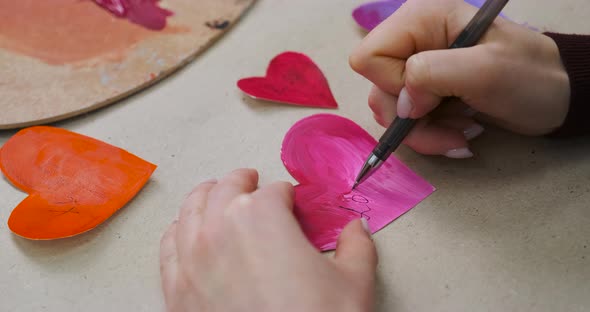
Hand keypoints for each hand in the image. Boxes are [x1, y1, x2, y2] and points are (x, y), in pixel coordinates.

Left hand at [160, 168, 377, 311]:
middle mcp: (220, 228)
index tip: (292, 202)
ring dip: (204, 196)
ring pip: (191, 210)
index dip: (288, 196)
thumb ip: (357, 246)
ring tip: (213, 192)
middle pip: (226, 189)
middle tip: (252, 180)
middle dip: (242, 181)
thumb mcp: (353, 282)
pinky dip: (176, 231)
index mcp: (262, 216)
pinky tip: (183, 229)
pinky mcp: (176, 289)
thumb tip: (356, 230)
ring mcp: (193, 258)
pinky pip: (169, 246)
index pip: (275, 192)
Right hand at [349, 0, 569, 157]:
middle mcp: (413, 41)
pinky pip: (406, 121)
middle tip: (451, 125)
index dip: (393, 84)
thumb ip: (432, 75)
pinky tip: (459, 131)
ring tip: (460, 130)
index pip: (370, 56)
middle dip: (411, 118)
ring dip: (424, 131)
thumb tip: (402, 104)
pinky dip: (430, 134)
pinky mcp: (424, 92)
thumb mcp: (485, 71)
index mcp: (422, 19)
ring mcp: (417, 68)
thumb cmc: (530, 78)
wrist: (554, 99)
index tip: (430, 97)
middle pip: (377, 89)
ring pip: (390, 110)